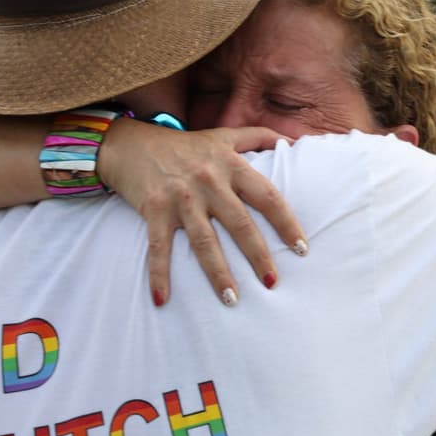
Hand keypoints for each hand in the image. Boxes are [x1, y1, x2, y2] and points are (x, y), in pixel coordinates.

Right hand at [99, 118, 306, 305]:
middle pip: (240, 223)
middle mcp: (209, 182)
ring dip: (218, 273)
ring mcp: (181, 197)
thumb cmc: (185, 145)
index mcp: (231, 166)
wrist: (132, 143)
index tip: (303, 248)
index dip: (287, 222)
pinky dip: (159, 274)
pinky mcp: (154, 210)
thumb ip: (259, 136)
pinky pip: (159, 247)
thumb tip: (294, 139)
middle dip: (258, 255)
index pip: (267, 196)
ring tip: (232, 299)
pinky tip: (162, 299)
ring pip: (204, 241)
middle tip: (272, 283)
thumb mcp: (224, 135)